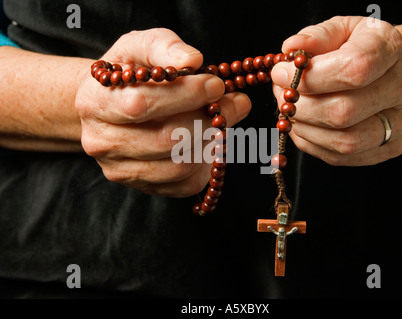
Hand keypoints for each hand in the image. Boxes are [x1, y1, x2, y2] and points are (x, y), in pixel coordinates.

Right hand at [75, 28, 250, 196]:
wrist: (110, 106)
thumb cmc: (128, 74)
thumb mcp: (139, 46)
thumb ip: (164, 47)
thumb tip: (192, 60)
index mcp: (94, 103)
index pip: (141, 105)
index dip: (185, 95)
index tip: (216, 84)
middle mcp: (101, 142)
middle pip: (165, 140)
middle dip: (208, 120)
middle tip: (235, 102)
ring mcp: (121, 170)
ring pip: (179, 166)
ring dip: (212, 142)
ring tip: (223, 119)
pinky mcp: (142, 187)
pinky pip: (185, 184)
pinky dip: (207, 163)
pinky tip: (209, 140)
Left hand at [271, 16, 401, 165]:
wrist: (399, 70)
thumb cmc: (363, 48)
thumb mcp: (342, 29)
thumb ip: (316, 37)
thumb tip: (290, 49)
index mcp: (392, 49)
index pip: (352, 69)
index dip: (309, 77)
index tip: (280, 73)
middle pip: (344, 112)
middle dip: (301, 107)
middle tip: (282, 95)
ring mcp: (401, 123)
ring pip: (344, 142)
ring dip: (304, 129)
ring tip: (291, 111)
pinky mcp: (390, 148)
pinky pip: (341, 157)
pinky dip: (312, 144)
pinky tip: (303, 126)